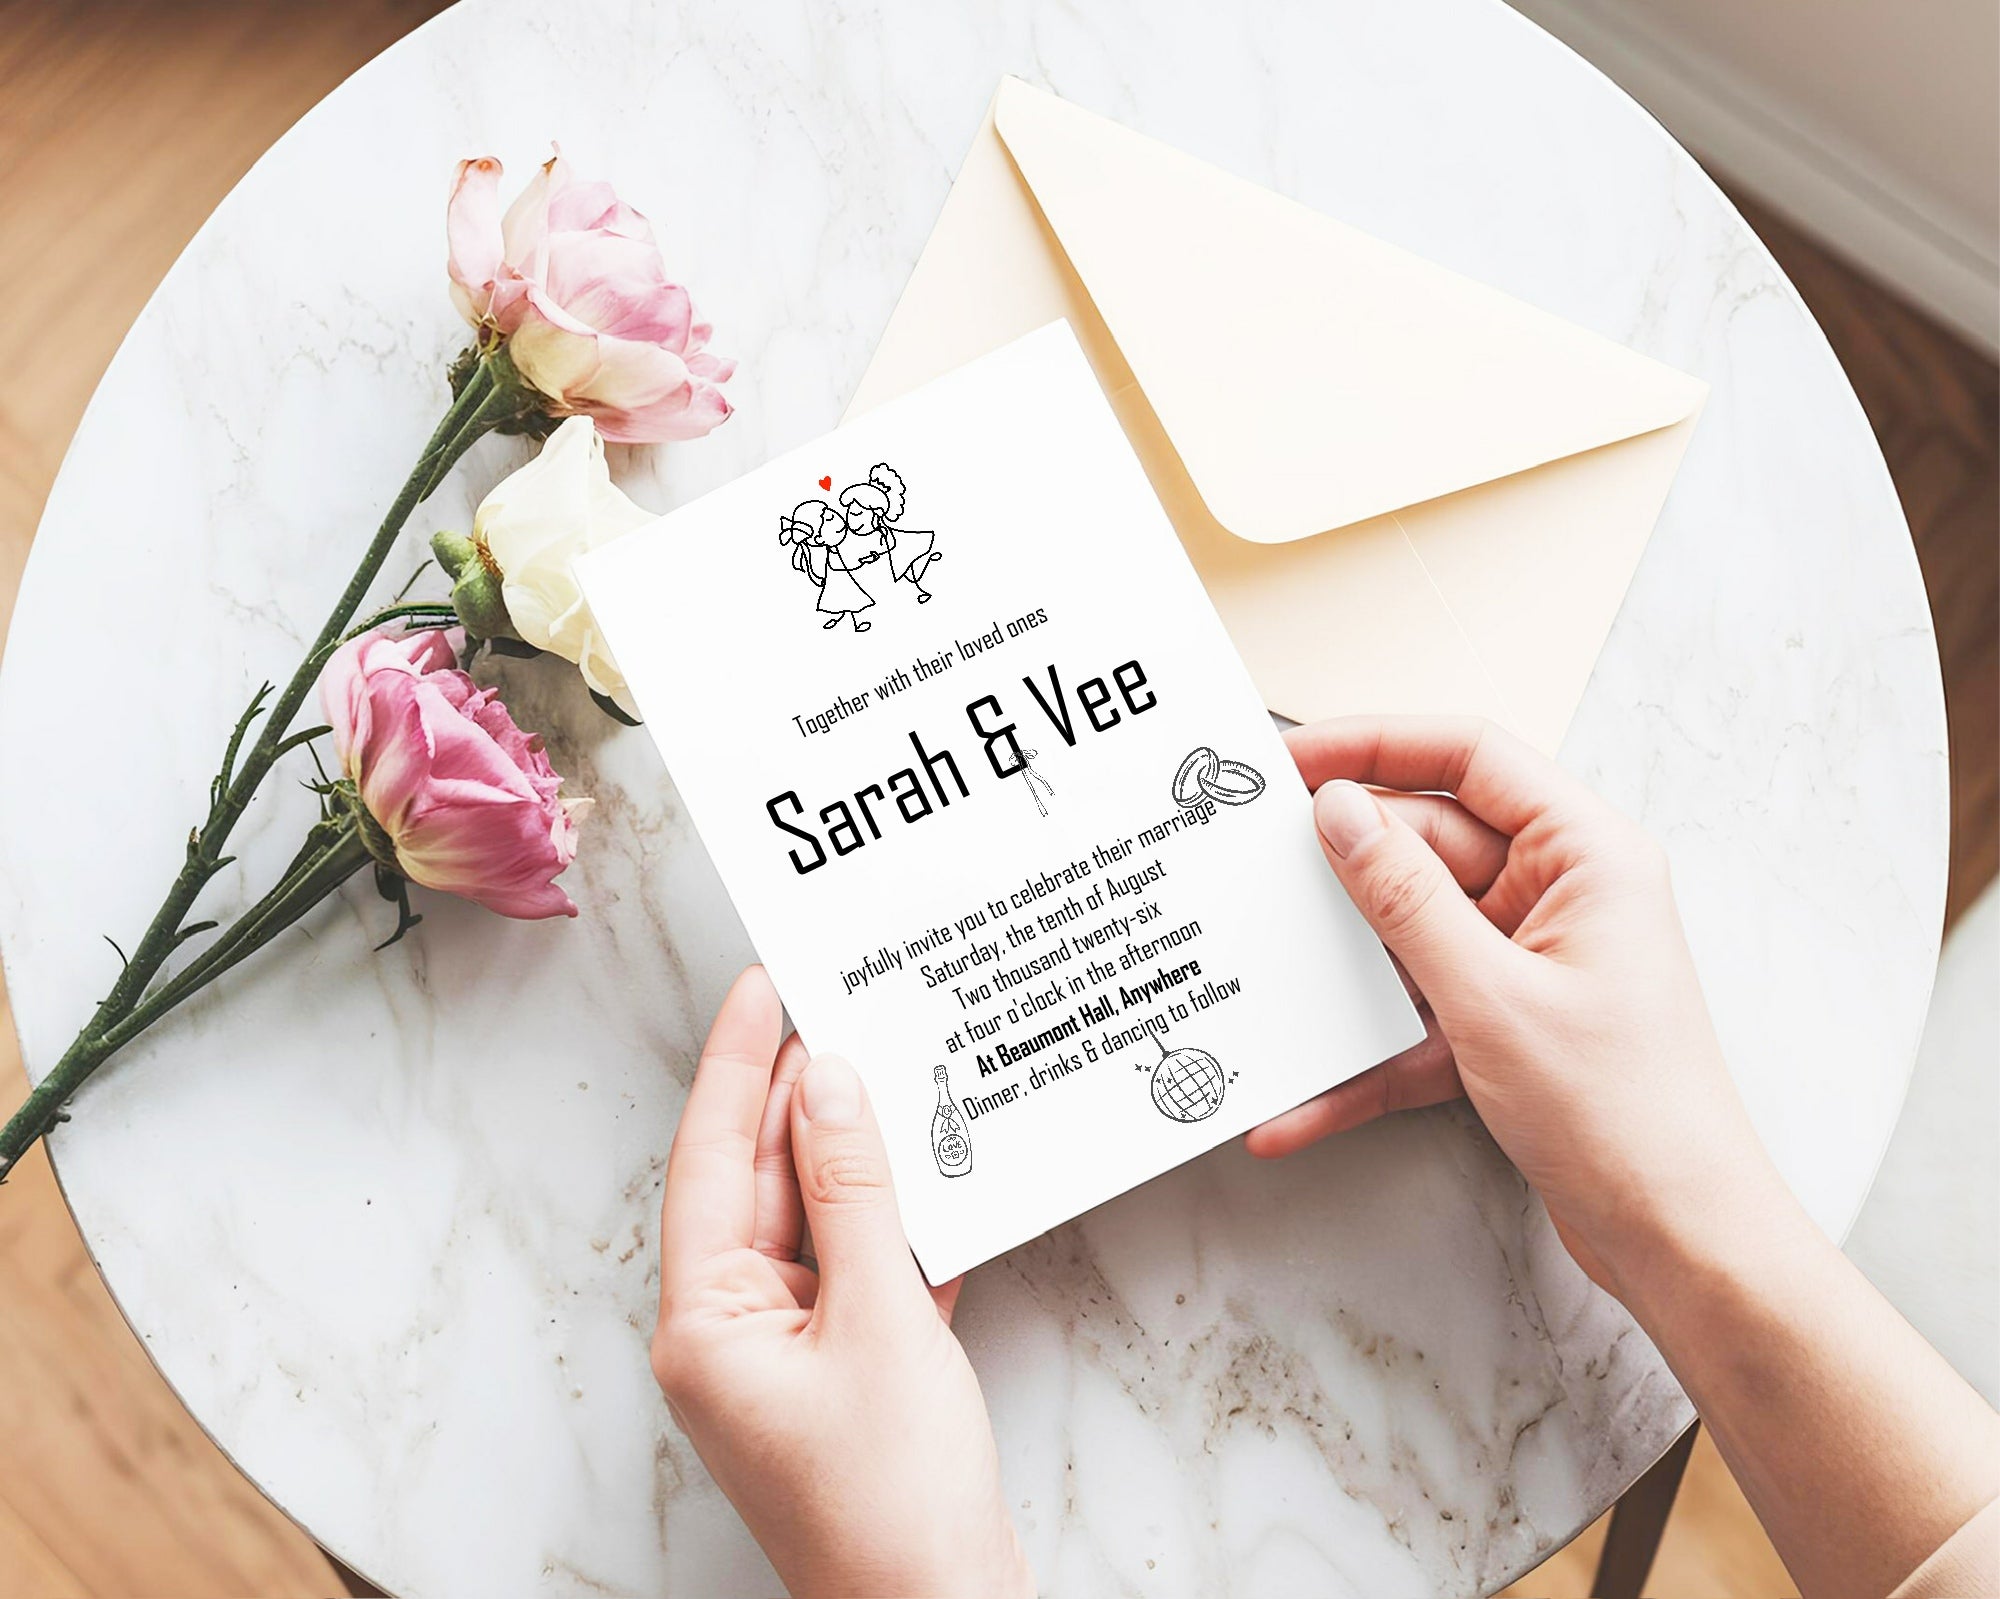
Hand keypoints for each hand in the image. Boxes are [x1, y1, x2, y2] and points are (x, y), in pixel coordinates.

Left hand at [651, 967, 1032, 1598]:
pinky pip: (860, 1268)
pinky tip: (935, 1170)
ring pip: (819, 1221)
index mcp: (705, 1322)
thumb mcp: (880, 1321)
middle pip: (764, 1182)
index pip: (712, 1158)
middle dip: (805, 1096)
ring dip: (860, 1154)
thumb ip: (854, 1192)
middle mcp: (732, 1332)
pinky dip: (896, 1220)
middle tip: (844, 1003)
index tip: (763, 983)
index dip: (739, 1062)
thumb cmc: (894, 1503)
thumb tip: (831, 1082)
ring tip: (896, 1065)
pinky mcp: (845, 1372)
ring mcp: (788, 1354)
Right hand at [1247, 717, 1783, 1298]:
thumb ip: (1405, 898)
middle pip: (1427, 847)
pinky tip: (1301, 1100)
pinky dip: (1363, 1057)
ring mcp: (1529, 964)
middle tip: (1252, 867)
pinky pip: (1415, 1019)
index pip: (1470, 757)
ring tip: (1263, 975)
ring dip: (1343, 971)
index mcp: (1585, 856)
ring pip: (1411, 936)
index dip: (1375, 745)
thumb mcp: (1490, 995)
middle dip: (1342, 867)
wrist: (1679, 1240)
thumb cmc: (1624, 1114)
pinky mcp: (1504, 1028)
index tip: (1291, 761)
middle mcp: (1559, 896)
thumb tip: (1341, 813)